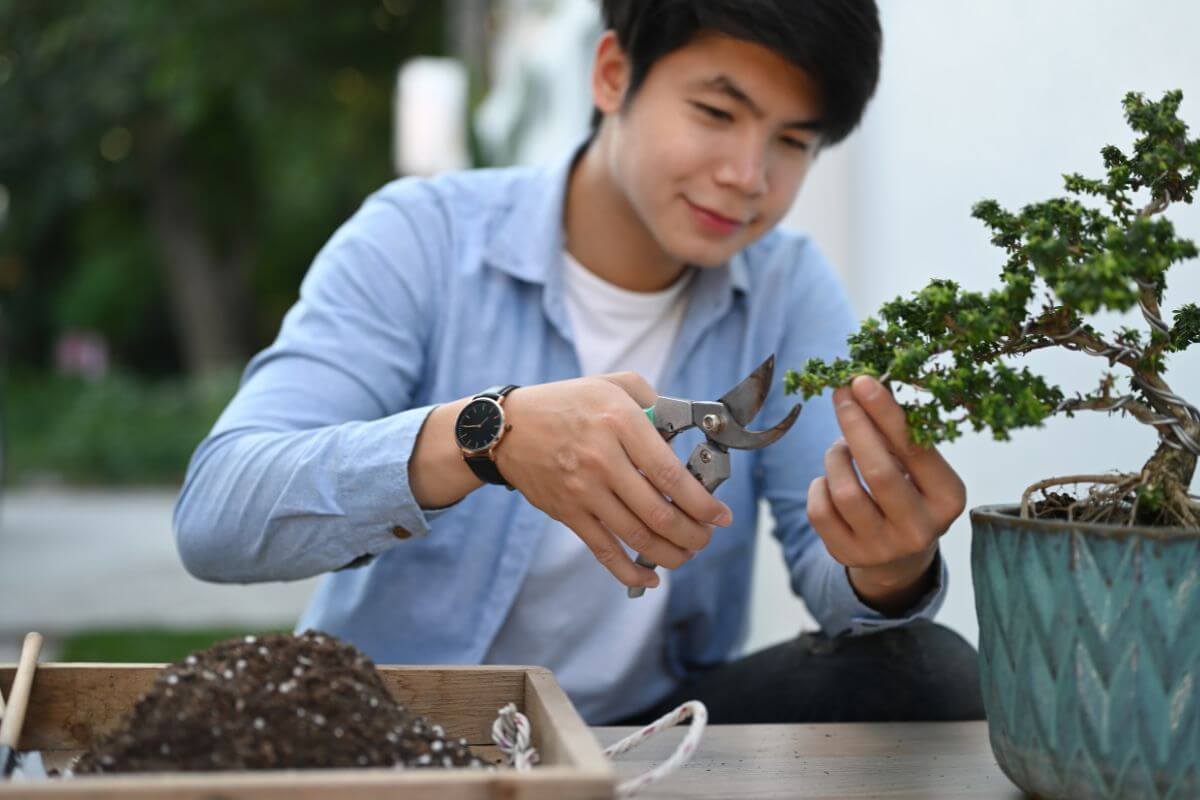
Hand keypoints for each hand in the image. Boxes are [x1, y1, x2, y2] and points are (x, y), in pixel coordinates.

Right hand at [496, 373, 732, 589]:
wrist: (506, 427)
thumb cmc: (565, 402)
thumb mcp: (612, 384)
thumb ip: (654, 400)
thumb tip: (687, 426)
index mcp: (620, 423)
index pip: (670, 473)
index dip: (701, 501)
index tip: (720, 514)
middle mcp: (602, 459)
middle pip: (659, 512)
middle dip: (693, 533)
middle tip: (706, 536)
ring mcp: (583, 490)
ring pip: (636, 536)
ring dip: (670, 553)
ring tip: (687, 553)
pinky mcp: (567, 512)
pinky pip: (603, 551)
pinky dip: (629, 572)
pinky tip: (649, 579)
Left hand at [807, 375, 965, 614]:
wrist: (898, 554)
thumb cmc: (909, 491)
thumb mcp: (919, 467)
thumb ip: (900, 433)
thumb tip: (865, 385)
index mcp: (947, 499)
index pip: (915, 450)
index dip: (885, 413)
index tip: (862, 381)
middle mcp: (919, 529)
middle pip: (878, 471)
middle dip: (854, 425)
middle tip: (841, 396)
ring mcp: (882, 548)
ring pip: (843, 491)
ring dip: (835, 457)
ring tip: (840, 448)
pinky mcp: (848, 555)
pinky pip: (819, 510)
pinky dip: (819, 485)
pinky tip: (830, 481)